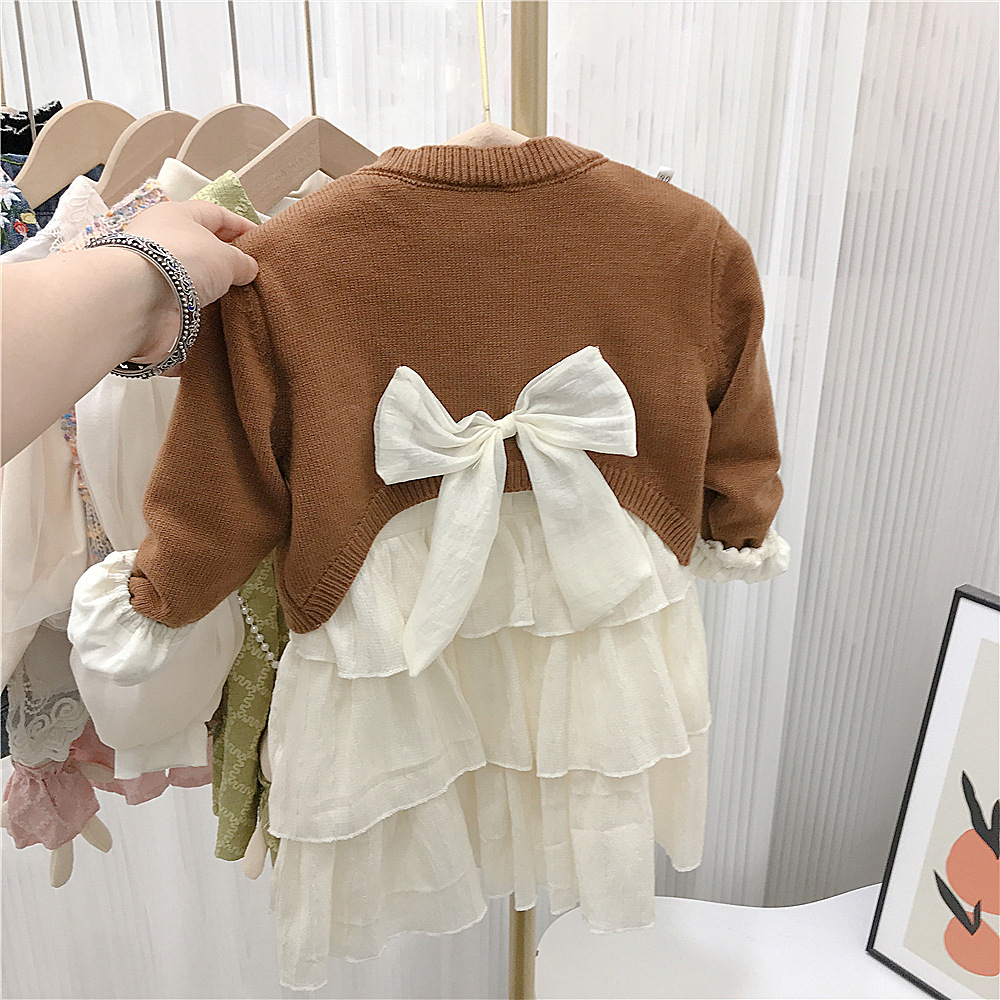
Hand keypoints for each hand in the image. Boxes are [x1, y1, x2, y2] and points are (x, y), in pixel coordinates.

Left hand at [121, 200, 258, 371]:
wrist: (140, 300)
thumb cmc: (179, 263)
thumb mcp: (226, 256)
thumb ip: (242, 261)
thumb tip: (247, 268)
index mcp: (175, 215)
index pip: (214, 214)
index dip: (239, 225)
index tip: (258, 239)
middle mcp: (160, 240)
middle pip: (200, 246)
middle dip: (225, 259)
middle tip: (248, 273)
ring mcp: (154, 272)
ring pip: (190, 277)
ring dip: (211, 288)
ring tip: (236, 298)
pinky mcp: (151, 301)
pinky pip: (182, 304)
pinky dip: (197, 311)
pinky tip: (215, 318)